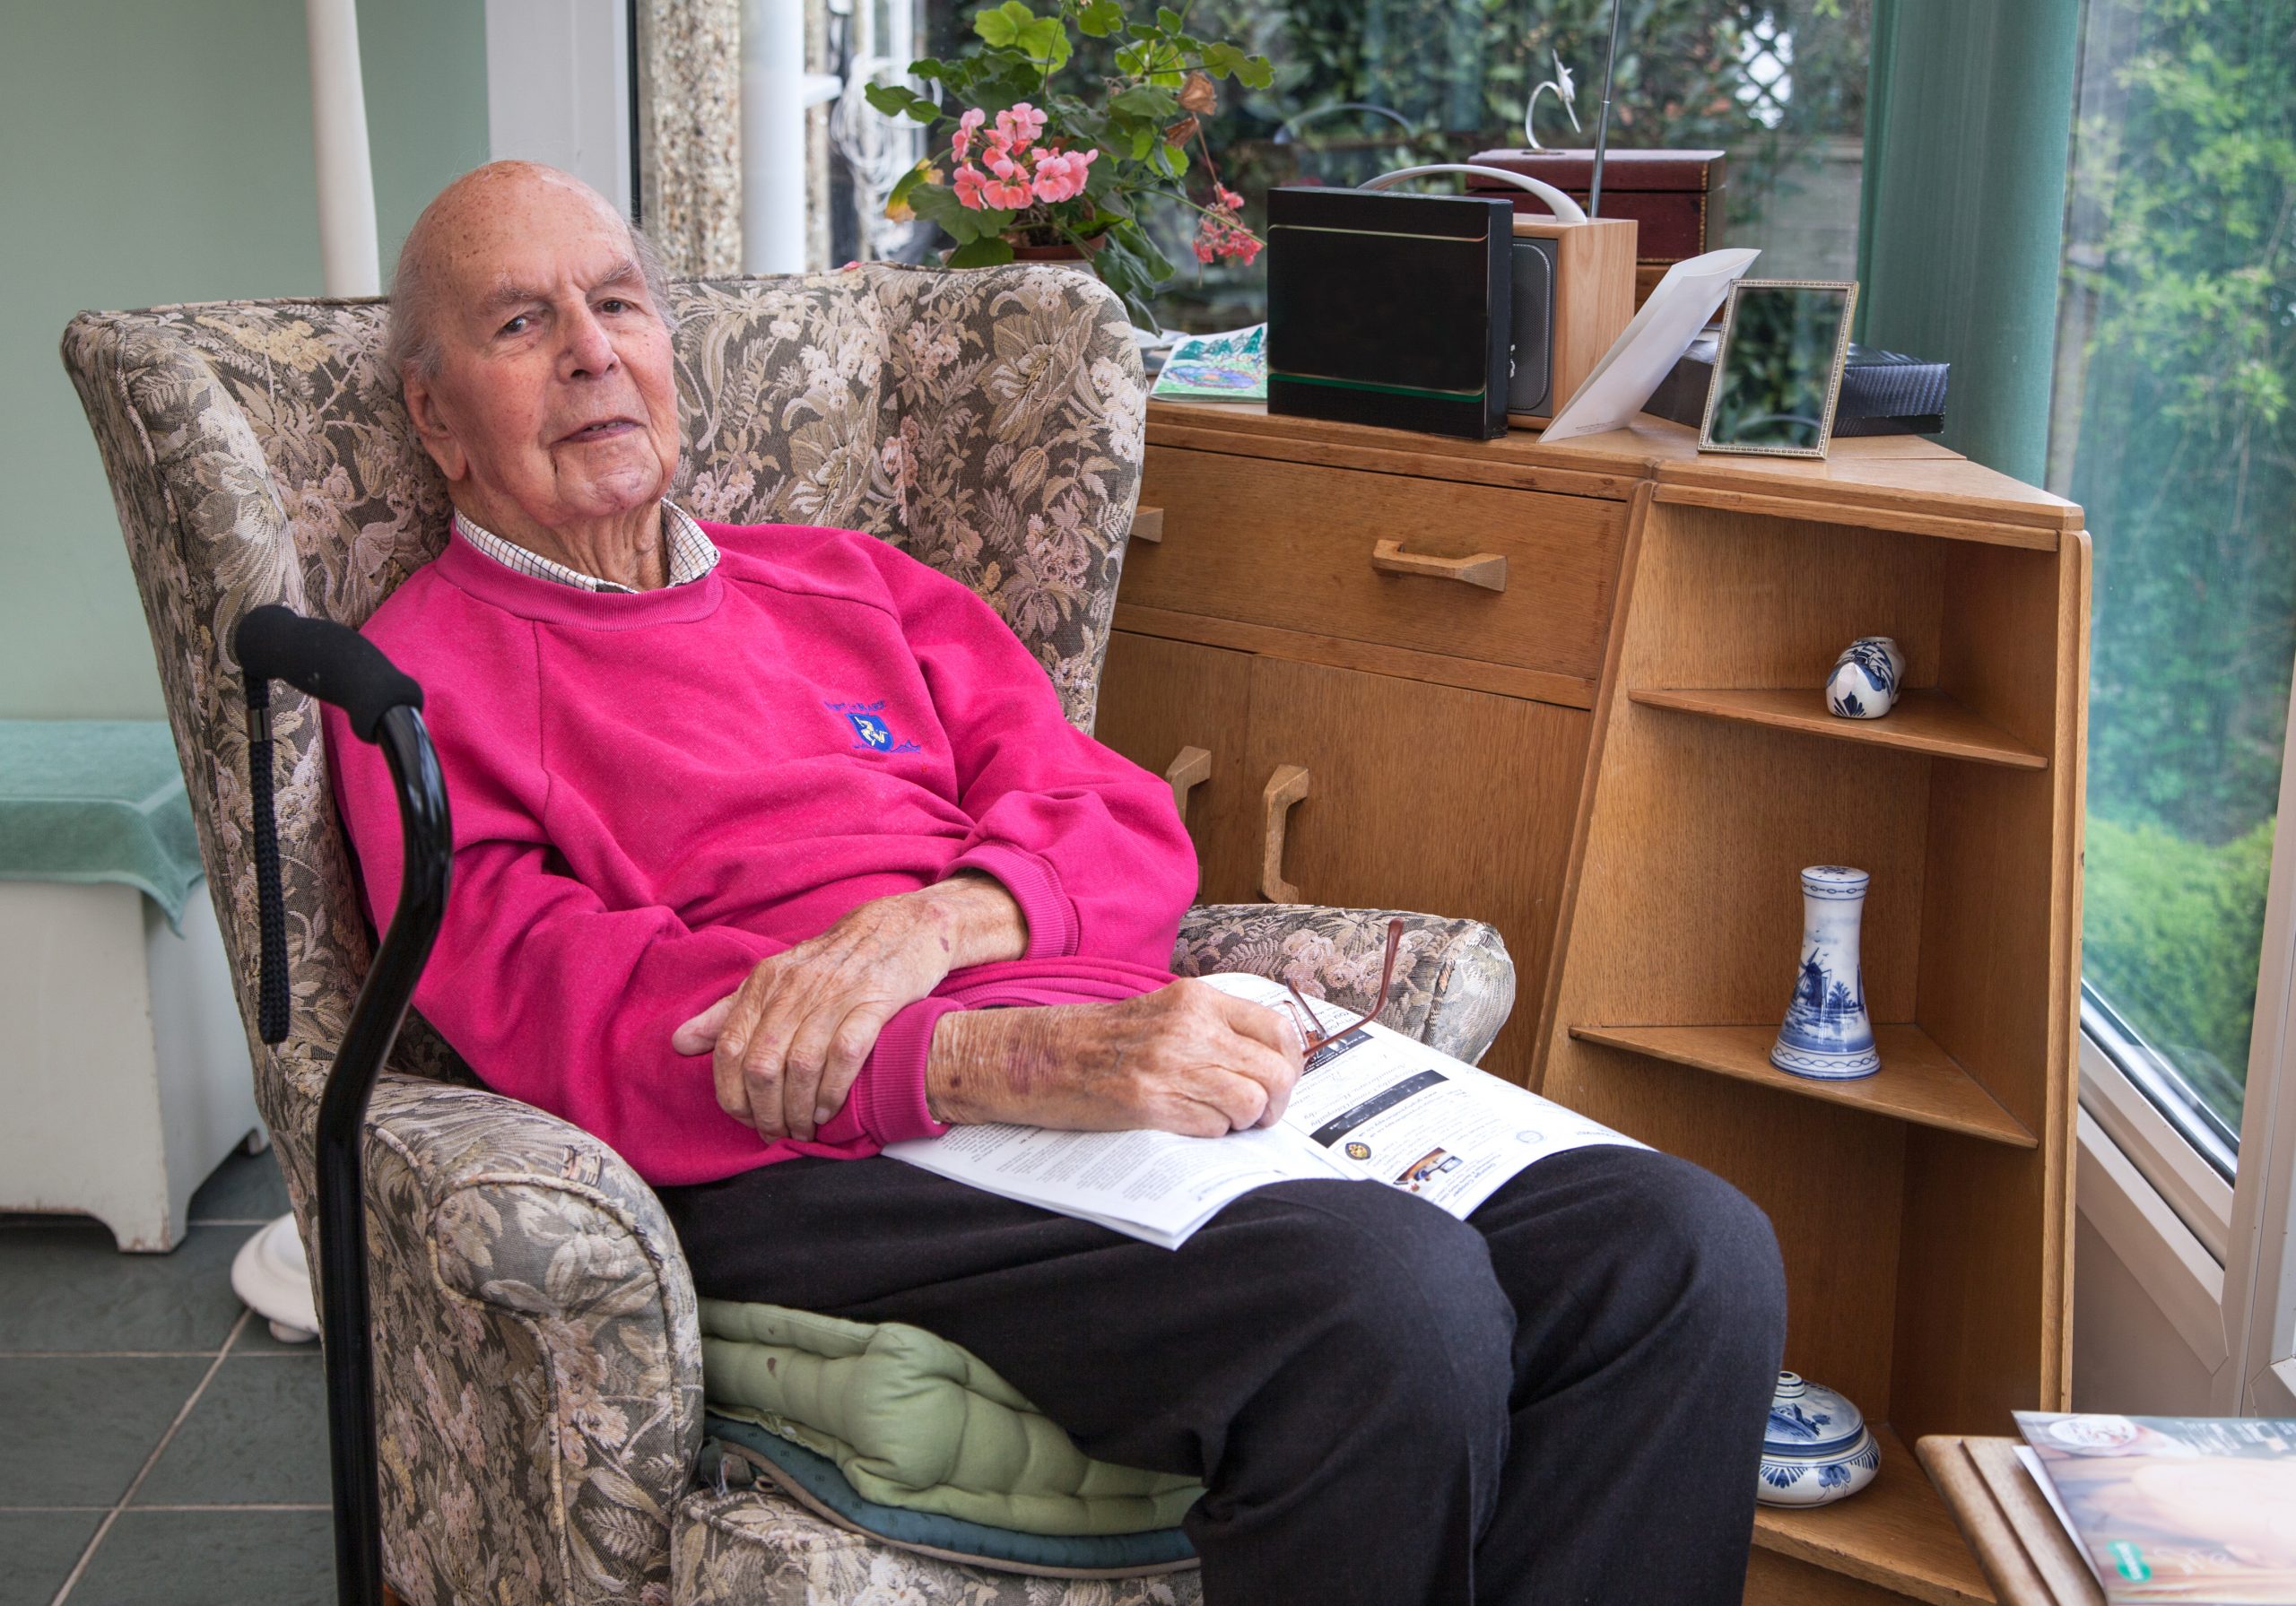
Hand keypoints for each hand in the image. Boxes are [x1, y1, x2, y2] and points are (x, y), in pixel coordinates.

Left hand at [673, 874, 1027, 1140]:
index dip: (732, 1094)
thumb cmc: (835, 962)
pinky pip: (845, 1053)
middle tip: (776, 1133)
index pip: (730, 1048)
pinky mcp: (875, 1000)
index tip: (746, 1119)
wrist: (901, 927)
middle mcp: (795, 985)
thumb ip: (728, 1013)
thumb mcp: (776, 979)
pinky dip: (833, 1089)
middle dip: (765, 1111)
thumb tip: (679, 1043)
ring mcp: (836, 992)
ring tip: (803, 1129)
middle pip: (762, 1064)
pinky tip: (830, 1109)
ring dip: (798, 1108)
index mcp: (765, 980)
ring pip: (800, 1064)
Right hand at [926, 980, 1304, 1136]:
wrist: (1036, 1057)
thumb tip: (1269, 1062)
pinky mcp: (1150, 1103)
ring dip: (1243, 1122)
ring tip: (1219, 1121)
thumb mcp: (1162, 1014)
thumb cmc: (1098, 1042)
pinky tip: (1187, 1125)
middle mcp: (1189, 1026)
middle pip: (1276, 1071)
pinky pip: (1215, 1127)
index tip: (1278, 1082)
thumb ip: (1211, 1028)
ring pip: (1252, 1102)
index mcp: (1195, 998)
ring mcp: (1170, 1064)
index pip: (1280, 1029)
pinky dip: (1211, 1134)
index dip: (1290, 1065)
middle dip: (1276, 1103)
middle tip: (1256, 1115)